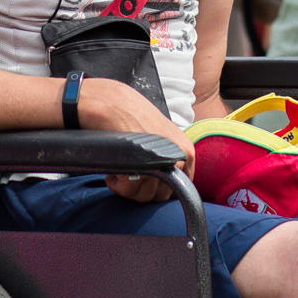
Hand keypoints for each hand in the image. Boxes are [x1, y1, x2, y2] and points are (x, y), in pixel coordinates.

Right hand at [78, 78, 192, 202]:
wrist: (111, 101)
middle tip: (126, 175)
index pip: (178, 187)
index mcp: (185, 150)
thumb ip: (168, 156)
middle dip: (140, 189)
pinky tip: (113, 173)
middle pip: (161, 195)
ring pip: (145, 196)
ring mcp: (161, 163)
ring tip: (118, 171)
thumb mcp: (160, 133)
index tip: (141, 179)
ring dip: (127, 188)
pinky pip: (129, 190)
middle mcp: (178, 158)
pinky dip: (117, 185)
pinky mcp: (142, 166)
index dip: (156, 186)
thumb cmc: (131, 114)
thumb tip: (162, 180)